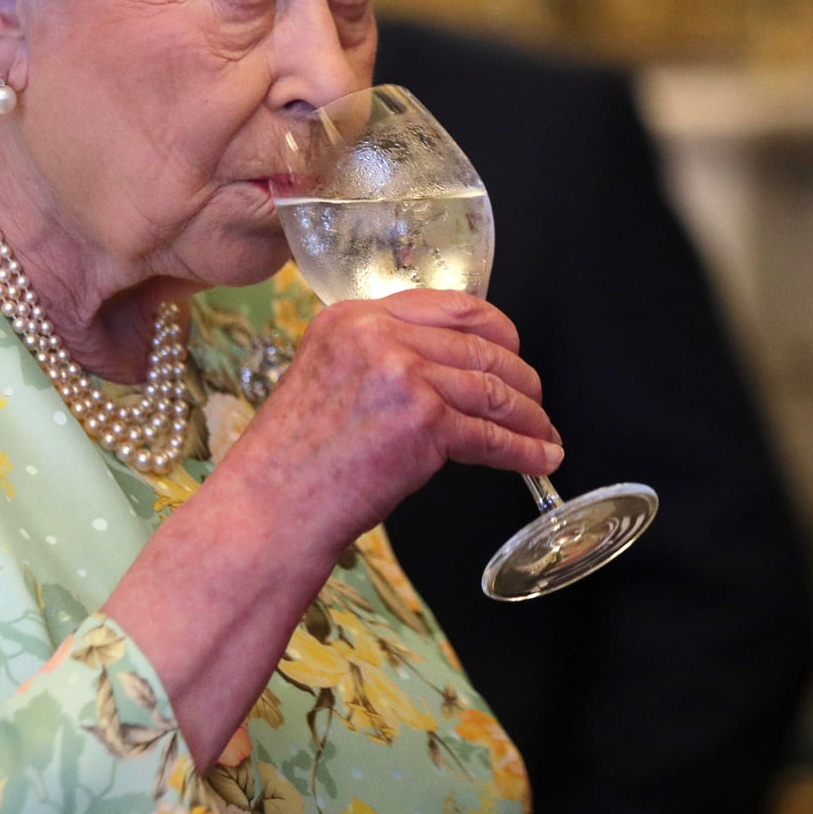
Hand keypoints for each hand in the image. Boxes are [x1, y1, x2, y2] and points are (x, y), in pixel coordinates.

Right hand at [104, 287, 557, 762]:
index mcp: (351, 317)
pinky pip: (491, 434)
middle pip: (479, 344)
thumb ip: (379, 359)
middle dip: (520, 377)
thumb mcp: (327, 380)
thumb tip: (448, 368)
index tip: (511, 350)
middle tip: (535, 401)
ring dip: (529, 417)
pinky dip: (523, 450)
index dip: (494, 330)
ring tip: (543, 436)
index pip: (448, 304)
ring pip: (492, 388)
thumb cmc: (293, 462)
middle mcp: (377, 335)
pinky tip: (536, 460)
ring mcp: (402, 374)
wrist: (270, 508)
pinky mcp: (423, 420)